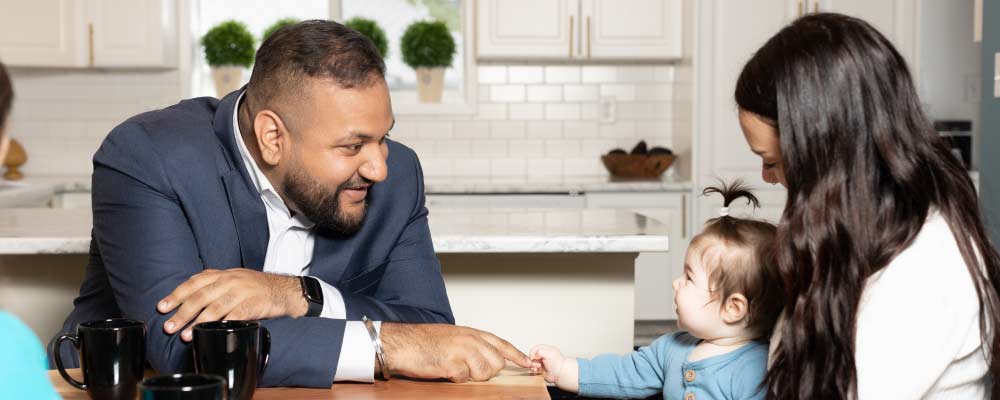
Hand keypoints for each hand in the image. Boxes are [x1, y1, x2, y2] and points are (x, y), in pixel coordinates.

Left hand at [157, 269, 305, 340]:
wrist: (284, 289)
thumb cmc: (255, 287)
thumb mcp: (233, 279)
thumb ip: (213, 285)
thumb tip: (186, 299)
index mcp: (222, 274)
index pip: (194, 282)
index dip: (176, 295)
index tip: (162, 308)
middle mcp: (230, 280)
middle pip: (201, 297)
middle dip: (182, 313)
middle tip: (169, 327)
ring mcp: (243, 292)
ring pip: (215, 308)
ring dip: (198, 323)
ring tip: (186, 335)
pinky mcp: (255, 304)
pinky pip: (236, 315)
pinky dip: (223, 325)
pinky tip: (214, 333)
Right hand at [379, 323, 532, 382]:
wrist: (400, 343)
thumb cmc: (424, 341)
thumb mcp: (453, 337)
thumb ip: (473, 345)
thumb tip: (489, 360)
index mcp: (471, 332)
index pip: (501, 344)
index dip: (517, 355)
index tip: (528, 363)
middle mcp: (469, 339)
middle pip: (496, 363)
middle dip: (487, 371)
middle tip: (468, 369)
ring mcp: (461, 350)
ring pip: (483, 372)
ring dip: (470, 376)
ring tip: (454, 368)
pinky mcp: (450, 363)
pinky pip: (463, 378)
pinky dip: (454, 379)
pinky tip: (444, 370)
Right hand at [530, 345, 578, 391]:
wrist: (561, 374)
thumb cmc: (558, 364)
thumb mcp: (548, 353)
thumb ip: (539, 351)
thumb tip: (533, 355)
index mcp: (546, 349)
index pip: (535, 348)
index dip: (532, 353)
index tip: (533, 357)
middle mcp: (543, 356)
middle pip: (532, 356)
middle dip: (532, 360)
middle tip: (537, 363)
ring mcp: (542, 362)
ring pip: (532, 362)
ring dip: (533, 365)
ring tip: (538, 367)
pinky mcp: (541, 369)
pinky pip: (533, 368)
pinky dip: (534, 370)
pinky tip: (537, 370)